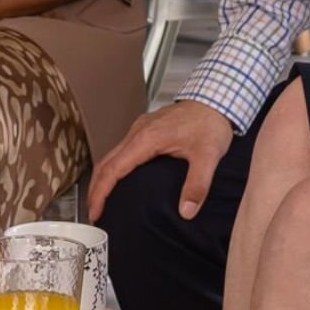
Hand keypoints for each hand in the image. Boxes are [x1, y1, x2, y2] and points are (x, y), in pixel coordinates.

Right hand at [89, 97, 236, 219]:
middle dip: (95, 189)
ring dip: (103, 178)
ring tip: (102, 199)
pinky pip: (121, 150)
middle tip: (94, 211)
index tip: (96, 211)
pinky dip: (113, 167)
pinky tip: (120, 178)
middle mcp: (137, 132)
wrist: (215, 98)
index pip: (113, 169)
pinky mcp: (145, 129)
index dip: (100, 193)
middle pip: (105, 163)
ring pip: (111, 155)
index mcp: (146, 139)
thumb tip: (186, 210)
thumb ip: (197, 185)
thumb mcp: (208, 156)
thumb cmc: (210, 123)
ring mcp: (139, 129)